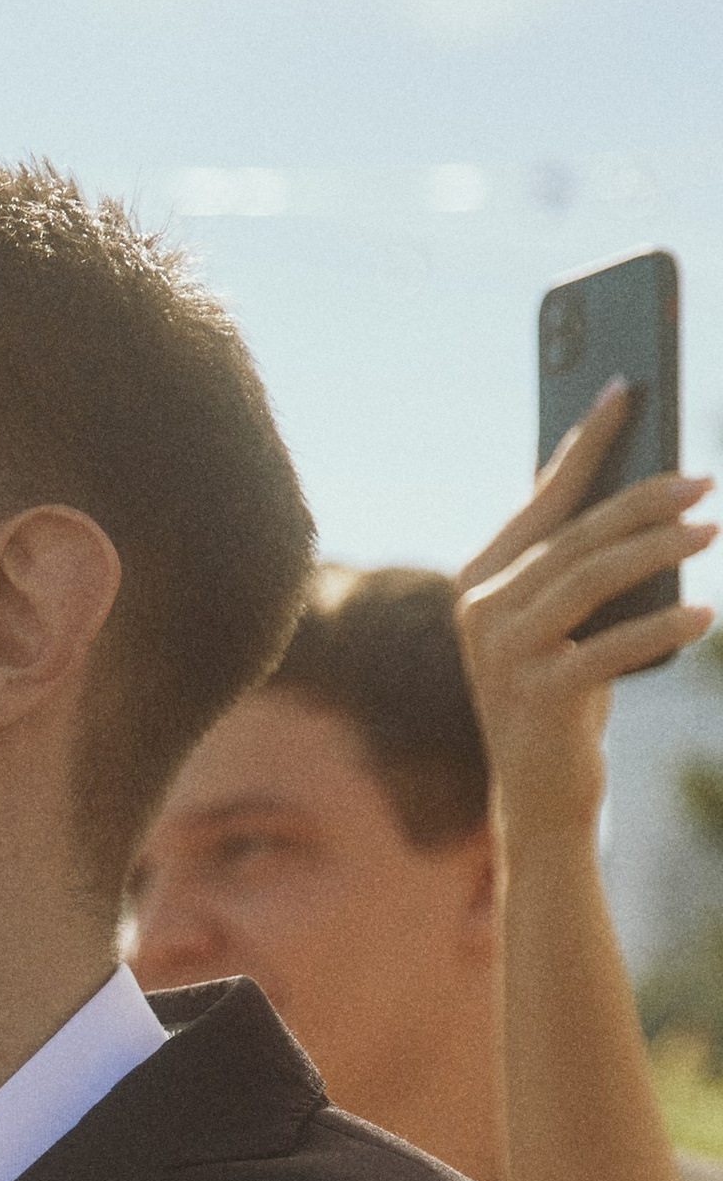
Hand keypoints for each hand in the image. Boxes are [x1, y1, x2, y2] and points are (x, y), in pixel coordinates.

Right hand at [456, 382, 716, 838]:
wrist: (540, 792)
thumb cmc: (564, 691)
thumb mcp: (566, 618)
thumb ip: (579, 559)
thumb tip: (642, 482)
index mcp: (481, 578)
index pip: (541, 497)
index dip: (585, 441)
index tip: (628, 387)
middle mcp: (480, 611)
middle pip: (574, 536)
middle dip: (643, 498)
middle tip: (703, 478)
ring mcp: (502, 656)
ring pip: (589, 581)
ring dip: (658, 549)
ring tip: (711, 528)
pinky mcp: (534, 698)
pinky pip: (606, 651)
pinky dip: (659, 630)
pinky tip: (704, 613)